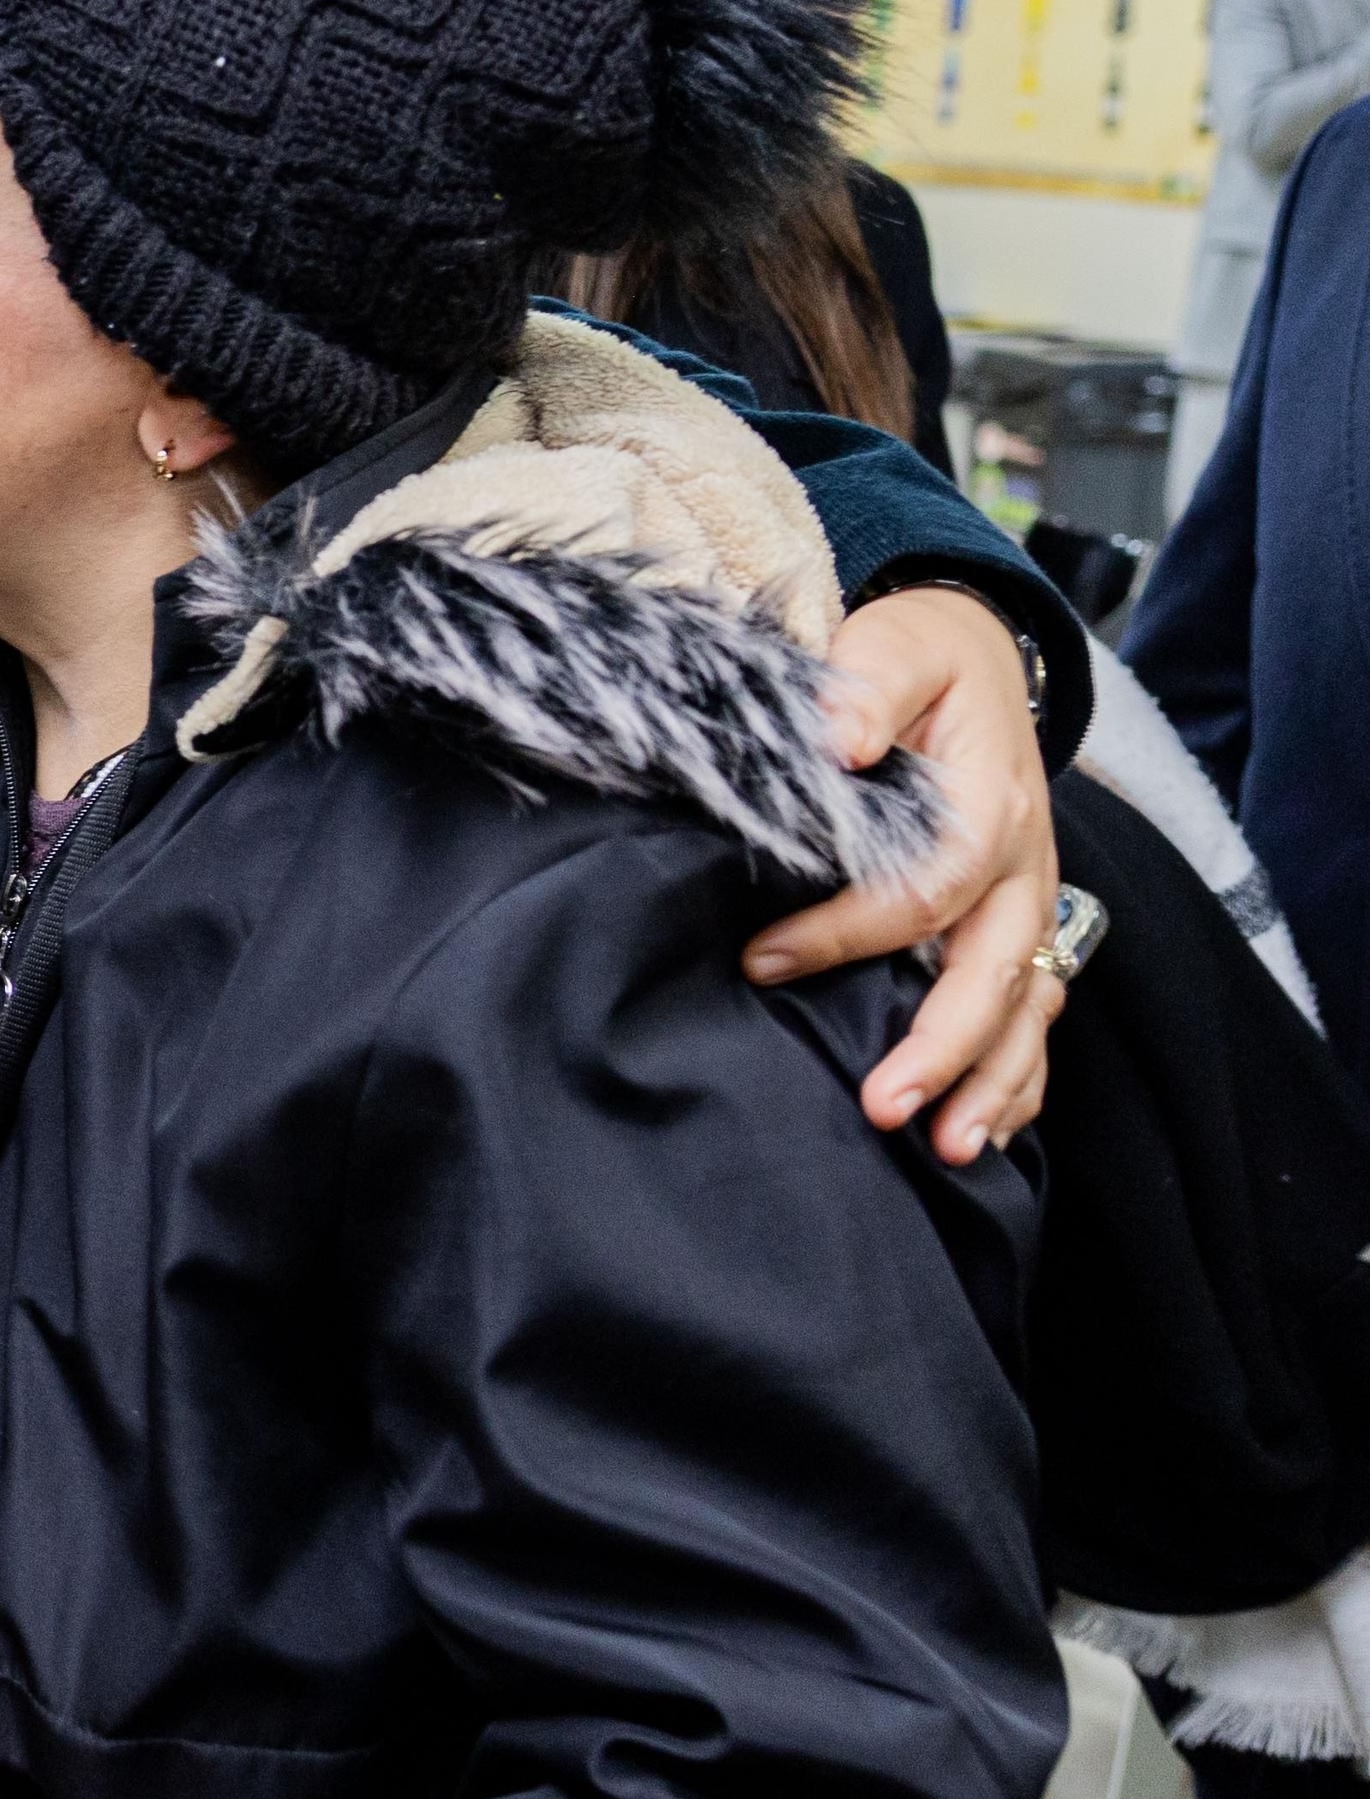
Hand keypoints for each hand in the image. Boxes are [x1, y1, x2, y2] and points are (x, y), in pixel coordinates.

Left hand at [746, 588, 1061, 1164]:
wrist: (971, 652)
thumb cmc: (918, 658)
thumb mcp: (894, 647)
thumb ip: (868, 686)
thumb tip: (839, 735)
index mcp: (990, 802)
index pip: (927, 887)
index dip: (848, 934)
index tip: (762, 963)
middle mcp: (1025, 864)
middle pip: (997, 972)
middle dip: (945, 1048)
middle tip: (884, 1109)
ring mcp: (1031, 901)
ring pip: (1031, 1009)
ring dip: (994, 1083)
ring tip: (948, 1151)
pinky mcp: (1021, 924)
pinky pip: (1036, 1014)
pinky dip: (1017, 1077)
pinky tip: (985, 1132)